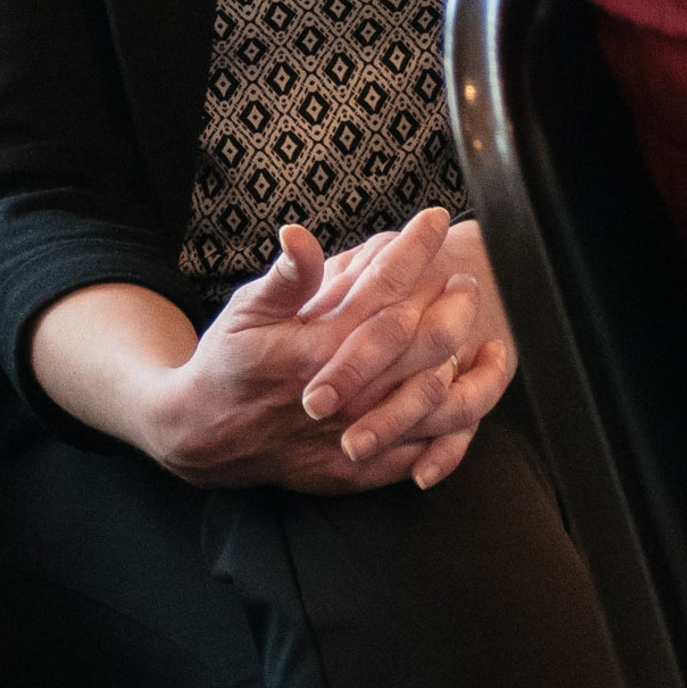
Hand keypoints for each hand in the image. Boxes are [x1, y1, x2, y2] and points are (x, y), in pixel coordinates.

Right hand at [144, 211, 493, 493]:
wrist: (207, 436)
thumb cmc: (225, 365)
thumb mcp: (243, 311)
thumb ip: (285, 278)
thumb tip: (300, 234)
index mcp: (316, 347)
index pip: (381, 288)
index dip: (413, 250)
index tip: (434, 220)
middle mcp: (346, 392)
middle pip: (422, 340)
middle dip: (453, 301)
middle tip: (466, 277)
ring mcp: (359, 433)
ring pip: (437, 397)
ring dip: (467, 360)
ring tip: (480, 331)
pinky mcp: (365, 468)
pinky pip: (428, 448)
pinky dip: (456, 419)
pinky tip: (470, 392)